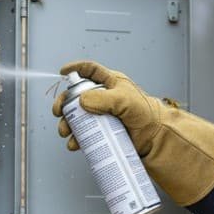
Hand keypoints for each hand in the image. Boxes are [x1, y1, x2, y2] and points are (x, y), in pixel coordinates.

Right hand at [52, 61, 213, 205]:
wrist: (154, 137)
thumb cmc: (145, 113)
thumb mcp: (124, 100)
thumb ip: (103, 99)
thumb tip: (81, 101)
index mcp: (110, 83)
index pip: (89, 70)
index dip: (75, 69)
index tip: (62, 73)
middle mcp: (104, 98)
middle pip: (76, 96)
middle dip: (64, 104)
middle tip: (59, 112)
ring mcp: (102, 115)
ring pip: (77, 117)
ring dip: (67, 124)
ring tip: (66, 131)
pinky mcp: (103, 131)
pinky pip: (84, 134)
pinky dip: (76, 139)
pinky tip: (75, 143)